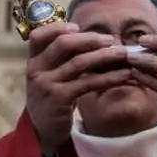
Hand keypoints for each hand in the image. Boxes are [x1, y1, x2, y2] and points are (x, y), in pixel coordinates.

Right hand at [26, 22, 130, 155]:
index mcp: (33, 60)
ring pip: (78, 62)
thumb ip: (62, 58)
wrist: (43, 130)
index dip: (57, 28)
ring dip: (104, 55)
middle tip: (110, 39)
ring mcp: (46, 85)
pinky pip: (87, 83)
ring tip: (123, 54)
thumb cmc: (52, 96)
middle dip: (89, 39)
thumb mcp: (49, 75)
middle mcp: (36, 70)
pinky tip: (123, 75)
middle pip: (62, 44)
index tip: (77, 27)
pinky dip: (108, 77)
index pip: (38, 36)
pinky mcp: (59, 99)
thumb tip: (93, 38)